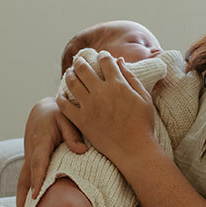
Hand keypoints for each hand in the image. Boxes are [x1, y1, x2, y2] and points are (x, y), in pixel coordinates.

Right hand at [16, 98, 86, 206]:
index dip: (37, 179)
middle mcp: (31, 153)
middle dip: (24, 200)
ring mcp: (28, 160)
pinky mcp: (29, 164)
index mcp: (41, 142)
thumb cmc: (57, 114)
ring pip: (22, 183)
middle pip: (25, 179)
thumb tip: (82, 151)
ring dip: (21, 203)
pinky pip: (25, 182)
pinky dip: (24, 197)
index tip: (37, 195)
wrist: (41, 110)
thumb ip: (73, 133)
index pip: (38, 163)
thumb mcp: (67, 118)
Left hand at [58, 51, 158, 168]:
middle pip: (83, 68)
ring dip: (69, 74)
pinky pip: (64, 105)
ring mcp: (89, 106)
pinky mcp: (81, 120)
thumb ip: (131, 78)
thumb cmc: (143, 124)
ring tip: (70, 73)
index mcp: (118, 84)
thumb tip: (120, 61)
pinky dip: (61, 97)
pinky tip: (62, 95)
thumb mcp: (144, 97)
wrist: (135, 150)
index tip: (101, 57)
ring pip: (71, 82)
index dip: (103, 56)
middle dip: (80, 61)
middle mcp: (101, 92)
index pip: (105, 61)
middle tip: (79, 61)